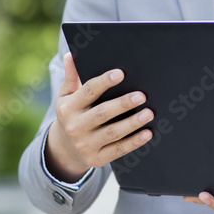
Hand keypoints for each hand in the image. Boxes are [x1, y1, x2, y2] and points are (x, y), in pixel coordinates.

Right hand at [44, 53, 154, 181]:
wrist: (64, 148)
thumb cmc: (73, 113)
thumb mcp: (67, 96)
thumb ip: (72, 77)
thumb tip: (70, 55)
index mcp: (68, 107)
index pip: (88, 91)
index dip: (104, 82)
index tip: (121, 73)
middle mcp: (75, 126)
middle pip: (102, 113)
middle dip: (123, 104)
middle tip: (142, 95)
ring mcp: (85, 144)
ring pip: (112, 133)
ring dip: (132, 123)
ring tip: (149, 113)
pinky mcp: (96, 158)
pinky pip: (118, 150)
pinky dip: (134, 142)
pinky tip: (148, 133)